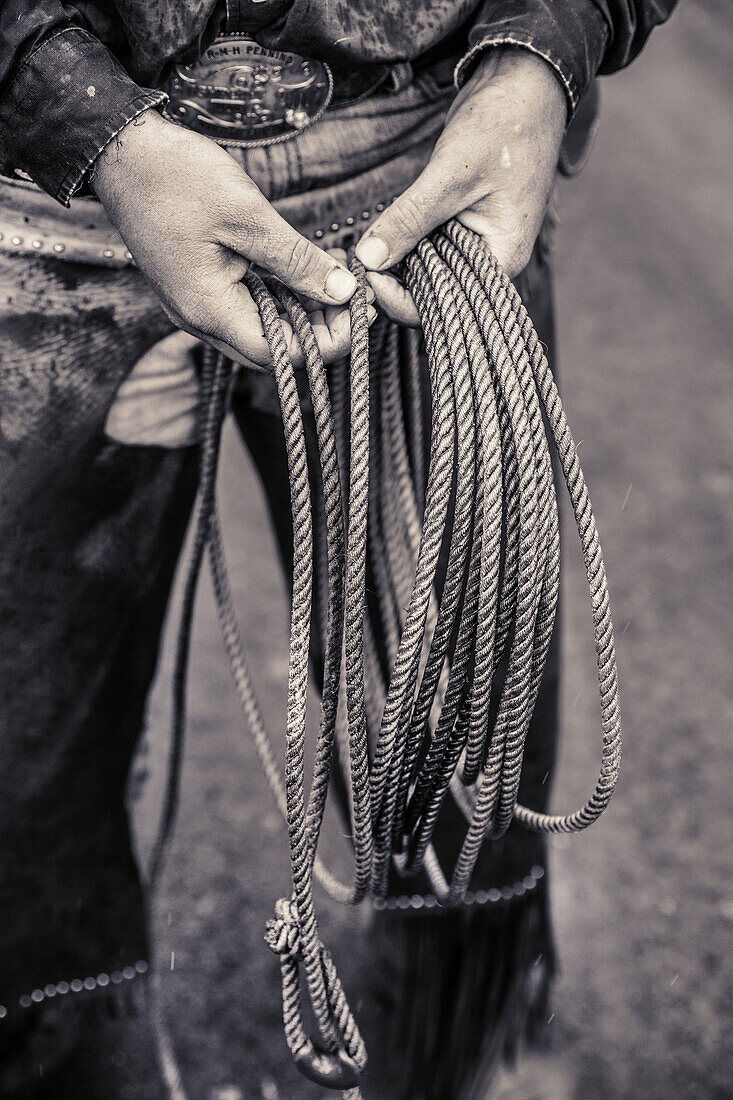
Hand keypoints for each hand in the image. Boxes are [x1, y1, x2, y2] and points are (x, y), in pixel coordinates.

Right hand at [92, 110, 373, 367]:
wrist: (120, 151)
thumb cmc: (175, 177)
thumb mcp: (247, 215)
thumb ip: (296, 259)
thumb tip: (343, 290)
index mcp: (209, 309)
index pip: (279, 354)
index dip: (324, 343)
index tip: (358, 312)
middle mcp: (200, 318)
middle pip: (271, 350)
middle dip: (317, 332)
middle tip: (355, 298)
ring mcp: (196, 304)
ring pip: (261, 330)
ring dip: (300, 313)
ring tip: (338, 280)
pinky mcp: (198, 286)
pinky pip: (246, 308)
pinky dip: (279, 297)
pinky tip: (305, 270)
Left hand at [354, 49, 565, 324]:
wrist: (524, 85)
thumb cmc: (503, 127)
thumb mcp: (451, 174)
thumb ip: (409, 218)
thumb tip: (367, 258)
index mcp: (500, 262)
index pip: (443, 307)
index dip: (400, 299)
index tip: (366, 275)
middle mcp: (488, 262)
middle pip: (431, 295)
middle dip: (393, 283)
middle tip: (356, 259)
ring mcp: (475, 244)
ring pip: (425, 271)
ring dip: (395, 262)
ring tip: (365, 245)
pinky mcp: (460, 227)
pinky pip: (427, 247)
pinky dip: (404, 241)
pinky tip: (383, 230)